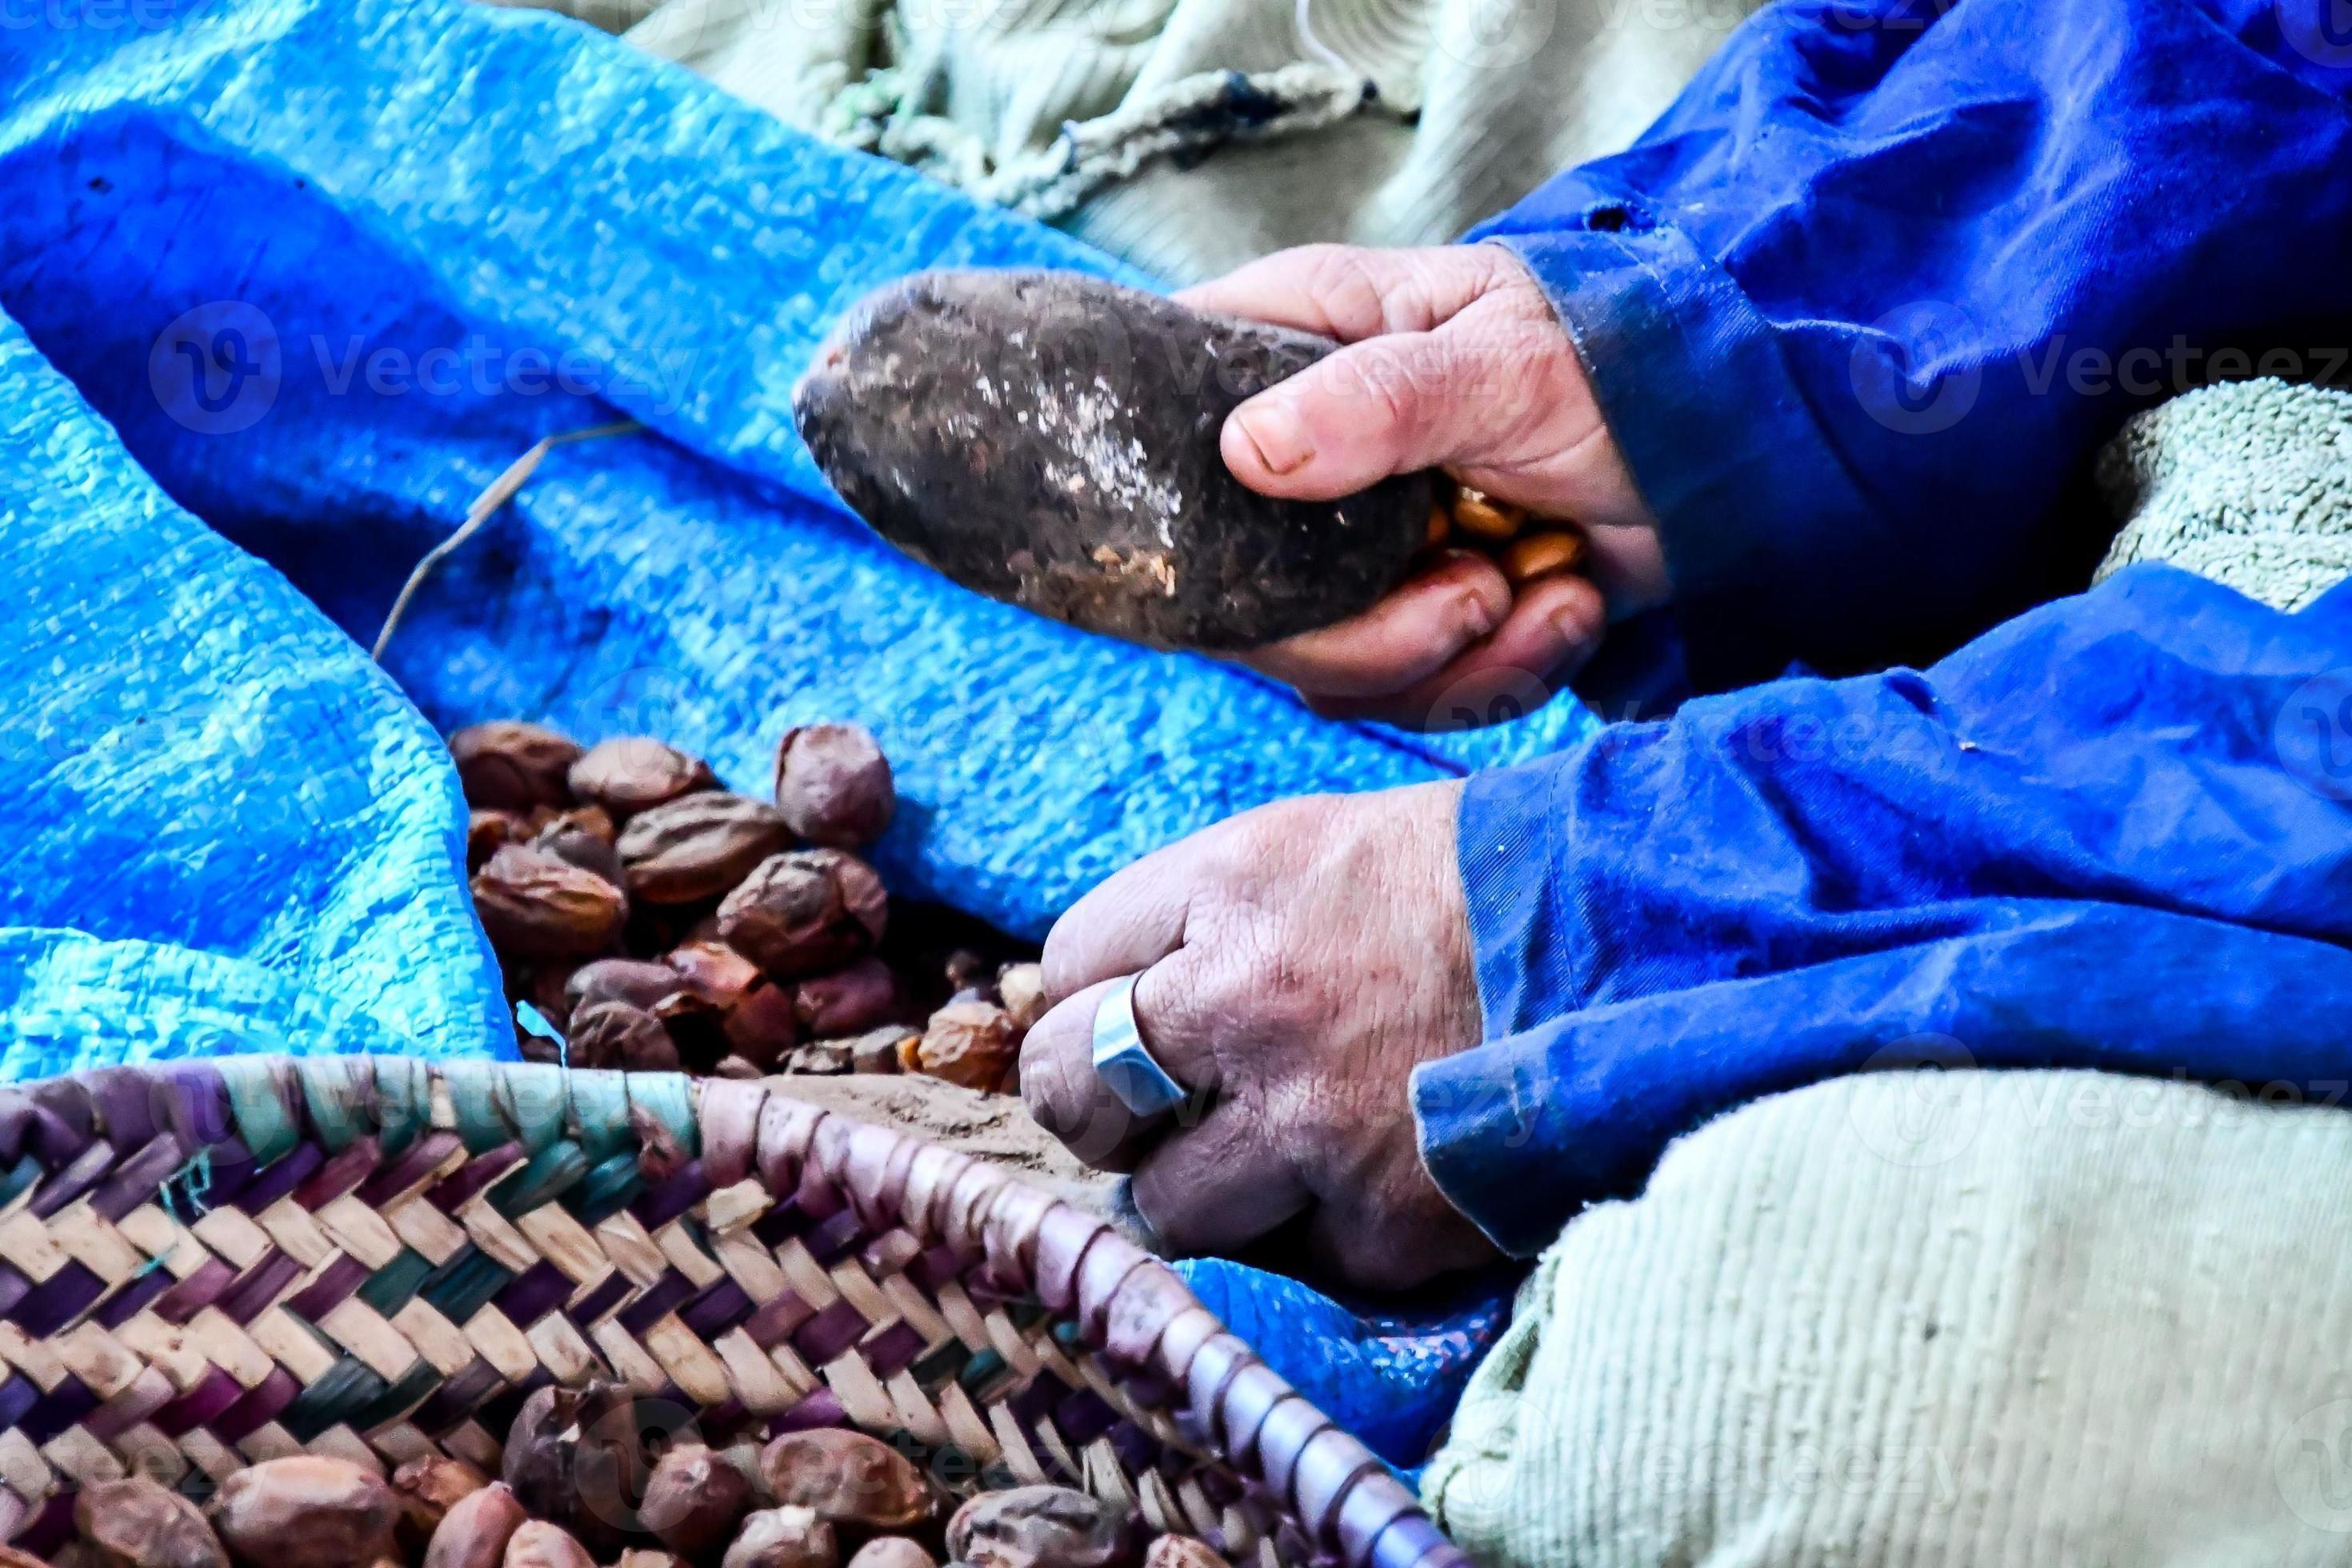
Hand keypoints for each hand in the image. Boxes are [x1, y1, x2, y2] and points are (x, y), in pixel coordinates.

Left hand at [1018, 782, 1500, 1289]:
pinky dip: (1324, 1235)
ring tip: (1269, 1158)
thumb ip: (1208, 916)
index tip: (1126, 1015)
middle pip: (1075, 1088)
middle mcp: (1250, 1003)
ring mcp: (1312, 1125)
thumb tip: (1116, 1001)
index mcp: (1232, 887)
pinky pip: (1296, 1259)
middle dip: (1099, 1106)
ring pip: (1166, 1204)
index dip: (1091, 996)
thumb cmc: (1478, 888)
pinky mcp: (1383, 1227)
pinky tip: (1378, 1179)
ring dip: (1201, 1189)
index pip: (1069, 962)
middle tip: (1148, 1111)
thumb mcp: (1324, 849)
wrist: (1649, 946)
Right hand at [1177, 243, 1669, 726]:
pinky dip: (1503, 674)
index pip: (1157, 424)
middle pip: (1239, 601)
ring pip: (1325, 668)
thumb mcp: (1505, 360)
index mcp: (1293, 351)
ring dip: (1453, 658)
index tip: (1246, 557)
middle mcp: (1304, 457)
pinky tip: (1570, 607)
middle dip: (1365, 636)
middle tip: (1476, 590)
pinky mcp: (1419, 617)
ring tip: (1549, 589)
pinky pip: (1413, 694)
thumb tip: (1249, 451)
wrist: (1731, 447)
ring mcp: (1357, 550)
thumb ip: (1379, 401)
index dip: (1164, 504)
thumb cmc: (1616, 354)